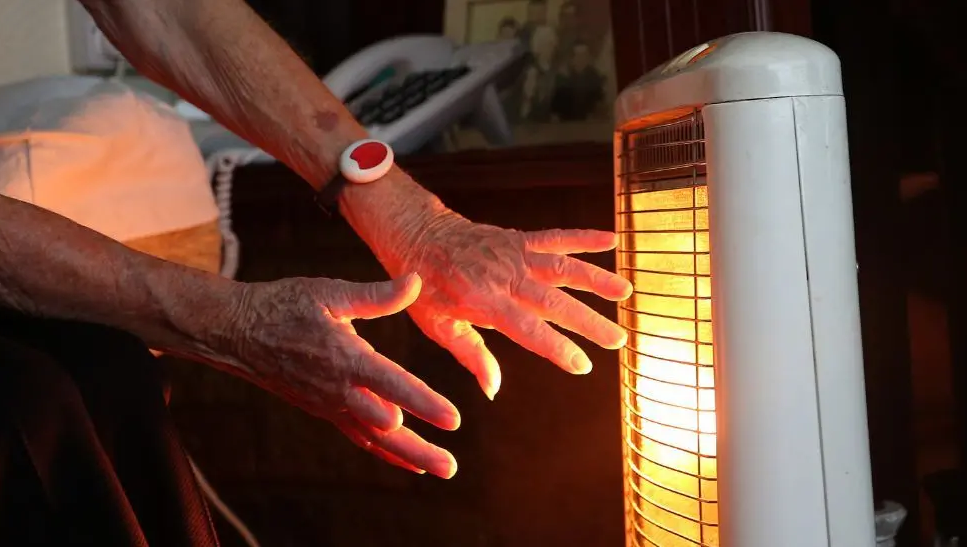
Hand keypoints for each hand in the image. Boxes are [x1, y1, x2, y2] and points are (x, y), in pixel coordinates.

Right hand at [215, 273, 458, 477]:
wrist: (238, 332)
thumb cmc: (285, 305)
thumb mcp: (330, 292)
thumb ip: (376, 295)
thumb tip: (416, 281)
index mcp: (346, 357)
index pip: (393, 384)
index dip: (424, 403)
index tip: (453, 419)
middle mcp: (339, 389)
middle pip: (387, 427)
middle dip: (421, 447)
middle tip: (451, 468)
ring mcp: (331, 405)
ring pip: (375, 439)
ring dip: (409, 456)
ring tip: (442, 470)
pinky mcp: (324, 411)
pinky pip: (359, 437)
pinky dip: (385, 453)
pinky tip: (411, 463)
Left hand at [378, 212, 633, 398]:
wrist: (416, 235)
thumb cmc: (424, 288)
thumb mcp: (437, 327)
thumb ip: (471, 355)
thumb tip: (493, 390)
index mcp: (483, 301)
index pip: (528, 329)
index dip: (556, 348)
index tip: (582, 365)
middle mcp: (504, 276)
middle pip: (554, 301)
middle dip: (589, 321)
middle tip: (618, 340)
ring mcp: (513, 255)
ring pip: (562, 267)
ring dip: (596, 279)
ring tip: (626, 292)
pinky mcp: (518, 239)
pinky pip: (555, 237)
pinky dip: (583, 237)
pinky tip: (611, 241)